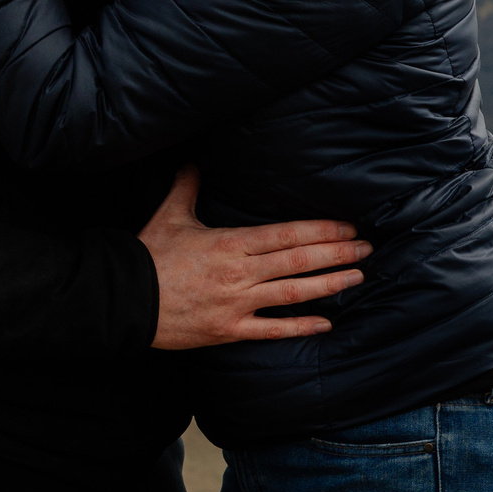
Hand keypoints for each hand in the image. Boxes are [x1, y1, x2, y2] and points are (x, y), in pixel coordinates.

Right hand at [138, 167, 369, 348]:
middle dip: (337, 253)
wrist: (125, 300)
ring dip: (330, 284)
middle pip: (298, 261)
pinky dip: (301, 326)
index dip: (320, 230)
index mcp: (230, 242)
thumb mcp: (170, 215)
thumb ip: (187, 186)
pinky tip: (327, 322)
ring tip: (358, 277)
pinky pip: (273, 329)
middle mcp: (240, 272)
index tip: (347, 227)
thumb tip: (191, 160)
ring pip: (294, 293)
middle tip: (367, 248)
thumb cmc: (148, 256)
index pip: (286, 234)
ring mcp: (237, 304)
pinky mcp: (229, 330)